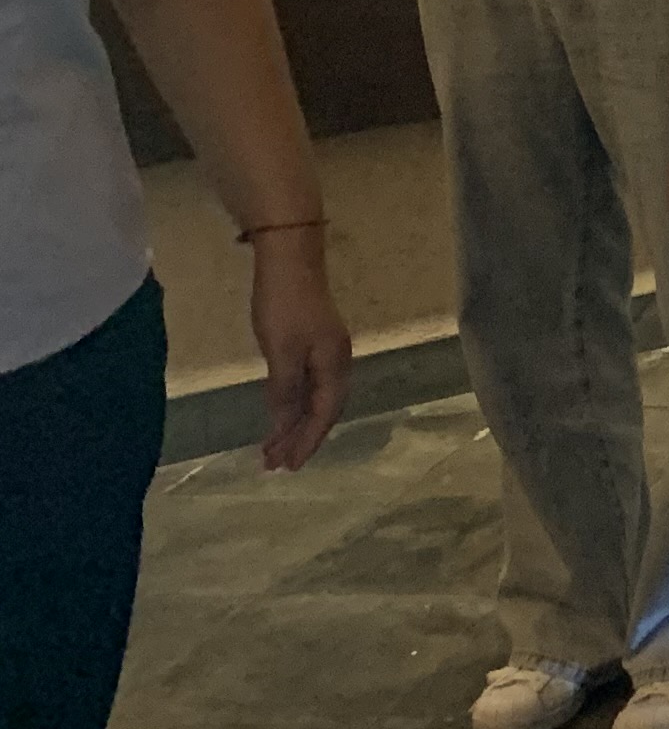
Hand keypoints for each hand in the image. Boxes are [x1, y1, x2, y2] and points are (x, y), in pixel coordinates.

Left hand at [245, 232, 352, 470]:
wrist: (288, 261)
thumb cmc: (284, 306)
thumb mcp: (281, 351)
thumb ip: (284, 389)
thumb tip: (283, 423)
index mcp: (334, 366)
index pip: (324, 414)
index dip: (307, 441)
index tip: (289, 466)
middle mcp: (335, 363)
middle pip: (322, 410)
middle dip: (300, 439)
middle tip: (275, 465)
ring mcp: (325, 353)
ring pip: (313, 399)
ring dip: (294, 425)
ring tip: (272, 449)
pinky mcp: (312, 344)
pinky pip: (306, 386)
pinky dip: (292, 405)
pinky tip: (279, 414)